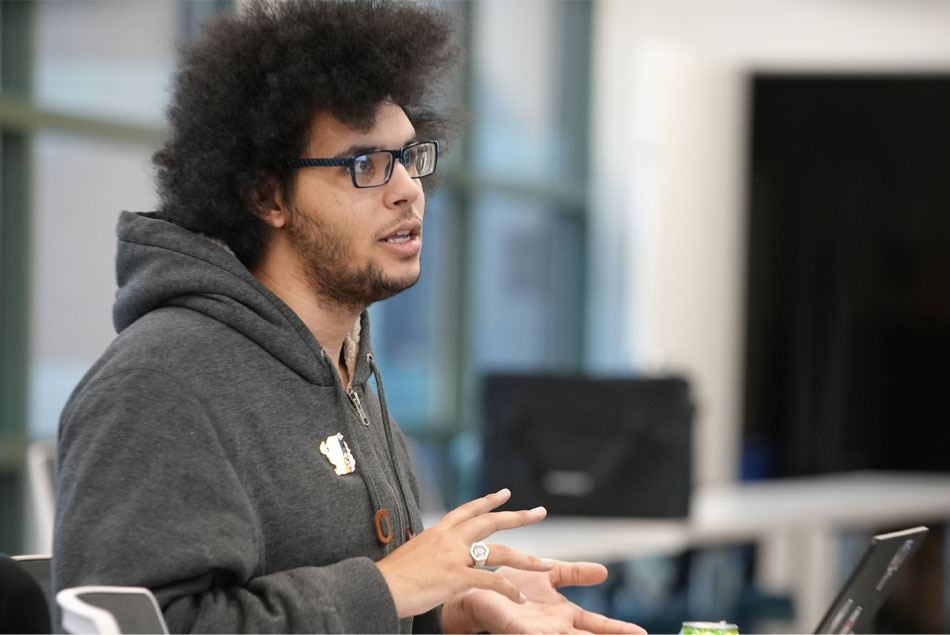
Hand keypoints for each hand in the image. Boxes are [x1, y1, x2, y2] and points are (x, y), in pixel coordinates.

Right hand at [375, 488, 553, 618]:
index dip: (489, 501)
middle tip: (540, 512)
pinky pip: (491, 582)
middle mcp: (449, 538)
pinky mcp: (456, 577)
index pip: (468, 510)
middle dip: (518, 517)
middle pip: (491, 522)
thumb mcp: (414, 554)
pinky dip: (508, 590)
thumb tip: (437, 557)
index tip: (505, 493)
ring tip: (547, 565)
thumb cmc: (391, 577)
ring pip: (500, 553)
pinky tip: (520, 598)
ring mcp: (454, 557)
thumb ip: (431, 552)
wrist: (378, 587)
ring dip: (527, 559)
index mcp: (439, 531)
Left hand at [442, 561, 646, 633]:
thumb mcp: (549, 575)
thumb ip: (575, 573)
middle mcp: (554, 628)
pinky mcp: (519, 630)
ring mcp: (538, 632)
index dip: (619, 630)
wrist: (476, 589)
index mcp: (563, 615)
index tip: (643, 633)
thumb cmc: (510, 585)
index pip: (597, 624)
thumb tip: (604, 572)